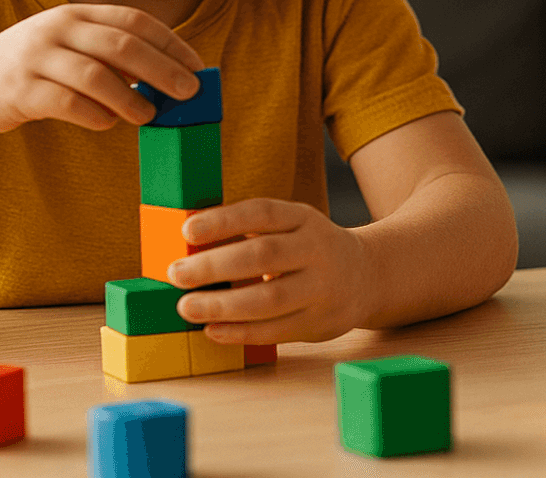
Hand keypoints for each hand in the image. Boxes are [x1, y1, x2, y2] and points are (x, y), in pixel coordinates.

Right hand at [0, 4, 203, 134]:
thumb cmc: (34, 70)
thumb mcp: (70, 50)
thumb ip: (111, 57)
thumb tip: (169, 78)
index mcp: (76, 15)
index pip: (135, 21)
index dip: (170, 43)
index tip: (197, 66)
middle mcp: (56, 28)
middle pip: (121, 44)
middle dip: (162, 69)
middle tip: (189, 92)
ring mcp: (35, 57)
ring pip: (95, 74)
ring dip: (130, 97)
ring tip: (150, 115)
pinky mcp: (19, 89)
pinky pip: (65, 102)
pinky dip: (93, 113)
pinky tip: (108, 123)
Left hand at [167, 198, 368, 343]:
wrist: (368, 275)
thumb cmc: (308, 250)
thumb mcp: (292, 227)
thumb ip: (251, 233)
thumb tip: (189, 247)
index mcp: (305, 219)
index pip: (263, 213)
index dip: (225, 220)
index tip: (187, 230)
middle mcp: (318, 250)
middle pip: (263, 256)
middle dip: (214, 266)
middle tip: (177, 274)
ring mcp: (323, 288)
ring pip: (270, 299)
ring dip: (222, 305)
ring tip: (187, 307)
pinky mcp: (322, 323)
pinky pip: (277, 331)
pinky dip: (240, 332)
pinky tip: (213, 330)